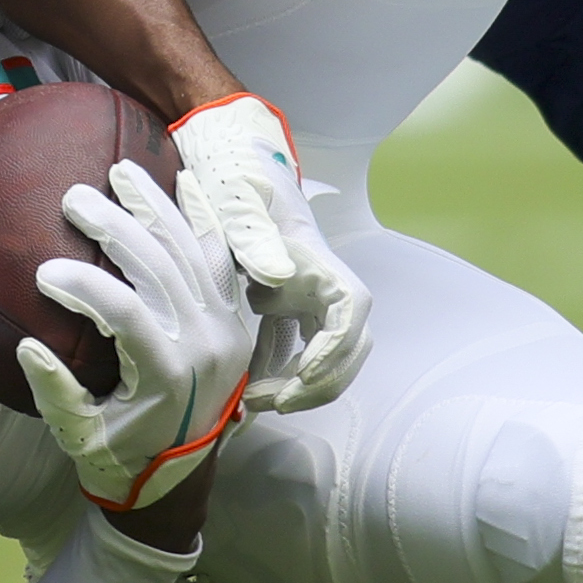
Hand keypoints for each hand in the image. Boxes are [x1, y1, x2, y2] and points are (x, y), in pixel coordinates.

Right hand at [19, 162, 253, 510]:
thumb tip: (28, 345)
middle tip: (74, 198)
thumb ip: (56, 393)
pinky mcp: (235, 319)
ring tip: (122, 172)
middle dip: (115, 227)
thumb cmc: (120, 456)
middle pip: (160, 268)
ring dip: (157, 208)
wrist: (179, 477)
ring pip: (193, 252)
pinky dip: (205, 220)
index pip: (125, 314)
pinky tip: (185, 184)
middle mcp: (205, 346)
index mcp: (166, 376)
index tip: (42, 273)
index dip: (84, 287)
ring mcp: (227, 329)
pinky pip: (224, 259)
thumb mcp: (79, 437)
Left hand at [168, 94, 371, 412]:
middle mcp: (331, 292)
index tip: (303, 375)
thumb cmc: (239, 190)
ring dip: (299, 388)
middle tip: (275, 403)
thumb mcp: (242, 207)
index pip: (351, 319)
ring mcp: (314, 306)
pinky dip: (278, 378)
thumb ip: (257, 237)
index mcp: (327, 268)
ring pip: (327, 362)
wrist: (231, 179)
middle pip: (348, 351)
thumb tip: (278, 277)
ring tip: (255, 403)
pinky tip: (245, 395)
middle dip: (318, 384)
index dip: (334, 353)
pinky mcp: (293, 316)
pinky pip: (296, 357)